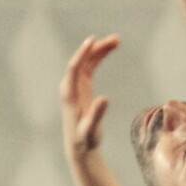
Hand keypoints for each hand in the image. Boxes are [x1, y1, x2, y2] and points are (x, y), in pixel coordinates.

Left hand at [59, 35, 119, 162]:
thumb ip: (97, 114)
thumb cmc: (85, 139)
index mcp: (69, 94)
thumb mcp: (91, 129)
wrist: (80, 146)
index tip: (93, 40)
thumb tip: (105, 98)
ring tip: (117, 41)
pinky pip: (90, 67)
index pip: (74, 68)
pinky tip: (109, 49)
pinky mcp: (82, 87)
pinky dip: (99, 57)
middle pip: (82, 61)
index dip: (83, 53)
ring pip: (87, 62)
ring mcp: (76, 85)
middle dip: (97, 49)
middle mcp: (70, 86)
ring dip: (100, 50)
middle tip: (116, 40)